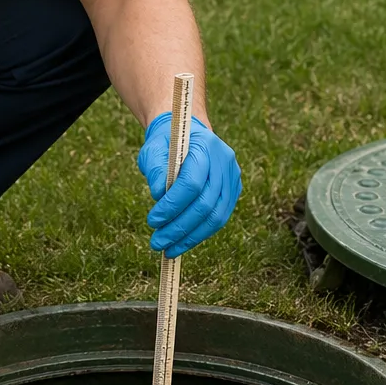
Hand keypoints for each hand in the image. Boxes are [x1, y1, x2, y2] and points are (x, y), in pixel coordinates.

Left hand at [137, 113, 240, 257]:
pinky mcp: (233, 191)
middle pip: (205, 204)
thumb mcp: (152, 151)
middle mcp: (224, 161)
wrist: (186, 136)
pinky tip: (182, 242)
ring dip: (190, 237)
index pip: (192, 183)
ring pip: (216, 216)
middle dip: (179, 228)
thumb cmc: (165, 144)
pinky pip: (219, 218)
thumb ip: (155, 170)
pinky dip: (200, 233)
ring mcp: (232, 176)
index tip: (152, 221)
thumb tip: (159, 196)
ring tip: (168, 249)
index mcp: (205, 145)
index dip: (172, 206)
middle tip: (157, 242)